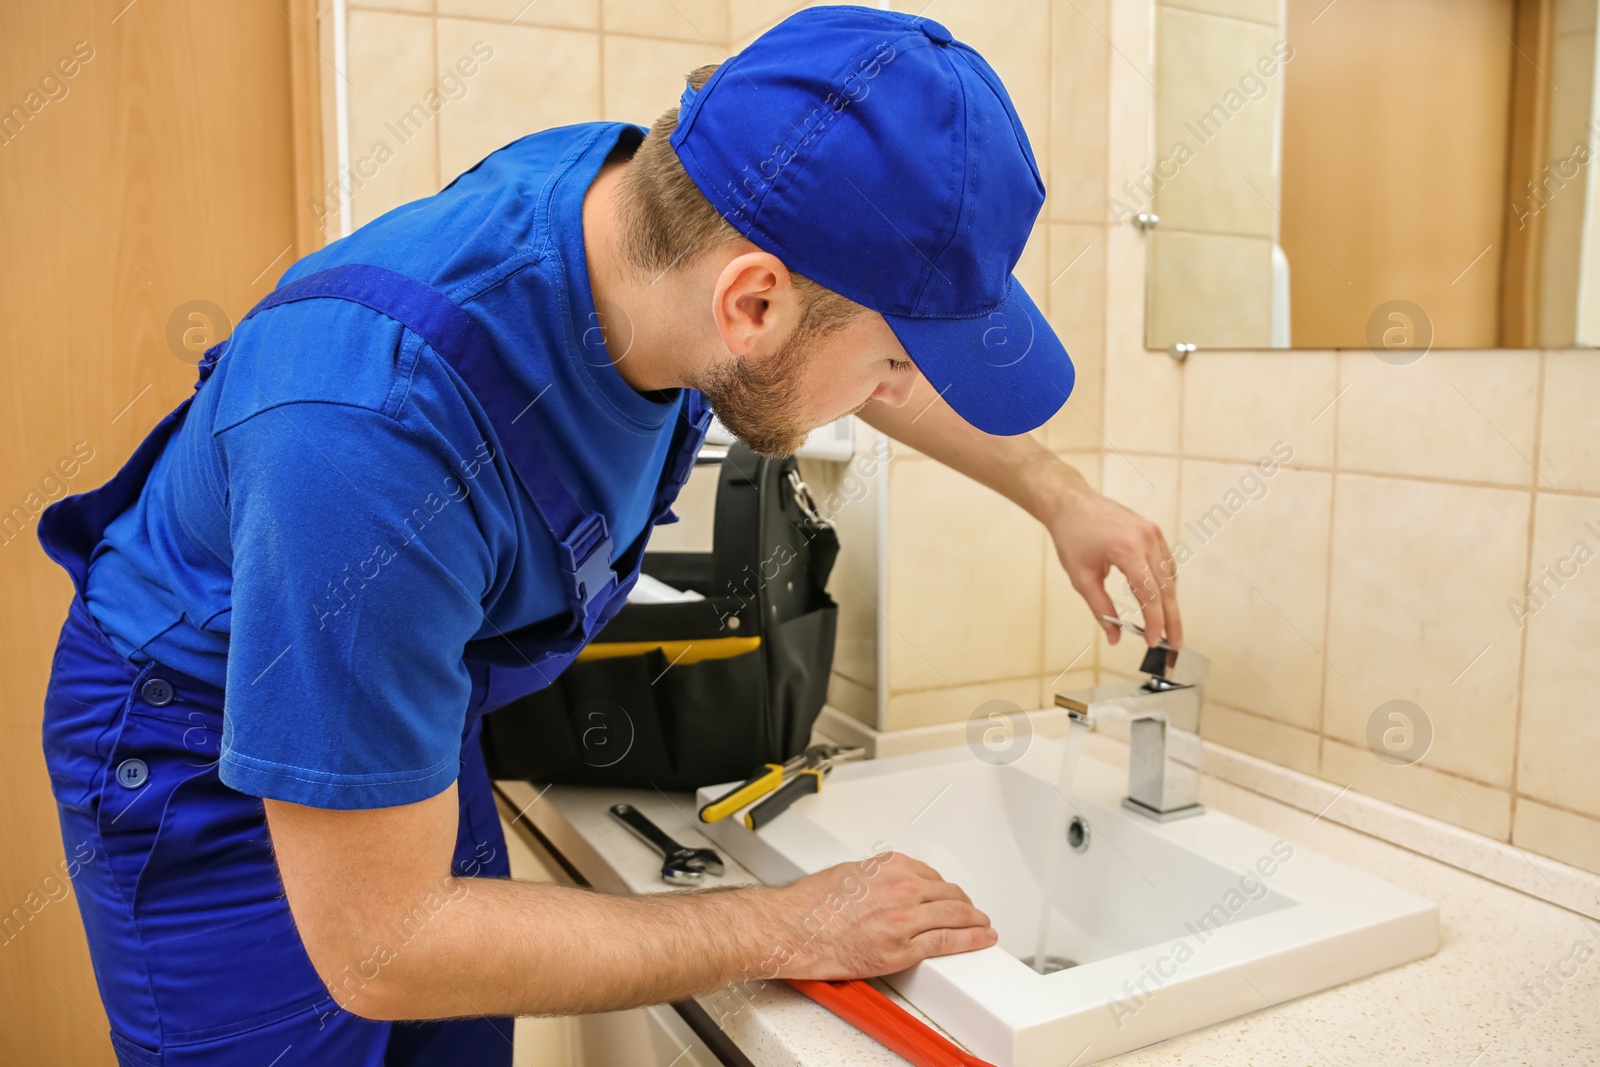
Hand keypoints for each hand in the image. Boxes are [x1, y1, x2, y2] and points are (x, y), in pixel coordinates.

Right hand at [772, 852, 996, 978]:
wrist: (792, 929)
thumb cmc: (810, 904)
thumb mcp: (848, 872)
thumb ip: (875, 877)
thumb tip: (885, 886)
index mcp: (890, 867)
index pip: (931, 876)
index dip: (945, 888)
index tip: (950, 894)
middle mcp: (902, 889)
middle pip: (949, 895)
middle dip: (963, 903)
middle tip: (972, 911)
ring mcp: (904, 920)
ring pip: (955, 917)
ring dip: (975, 921)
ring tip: (984, 926)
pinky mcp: (902, 950)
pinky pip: (947, 943)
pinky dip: (971, 940)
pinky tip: (981, 939)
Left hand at [1045, 482, 1181, 648]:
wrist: (1071, 503)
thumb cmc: (1072, 537)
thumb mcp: (1081, 577)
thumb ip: (1101, 609)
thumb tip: (1114, 636)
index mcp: (1127, 549)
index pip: (1149, 594)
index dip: (1154, 622)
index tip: (1154, 642)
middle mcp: (1146, 539)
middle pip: (1166, 588)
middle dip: (1172, 619)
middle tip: (1175, 644)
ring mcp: (1153, 532)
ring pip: (1169, 576)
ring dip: (1171, 603)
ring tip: (1170, 628)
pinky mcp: (1153, 530)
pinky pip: (1166, 562)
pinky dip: (1166, 584)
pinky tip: (1163, 601)